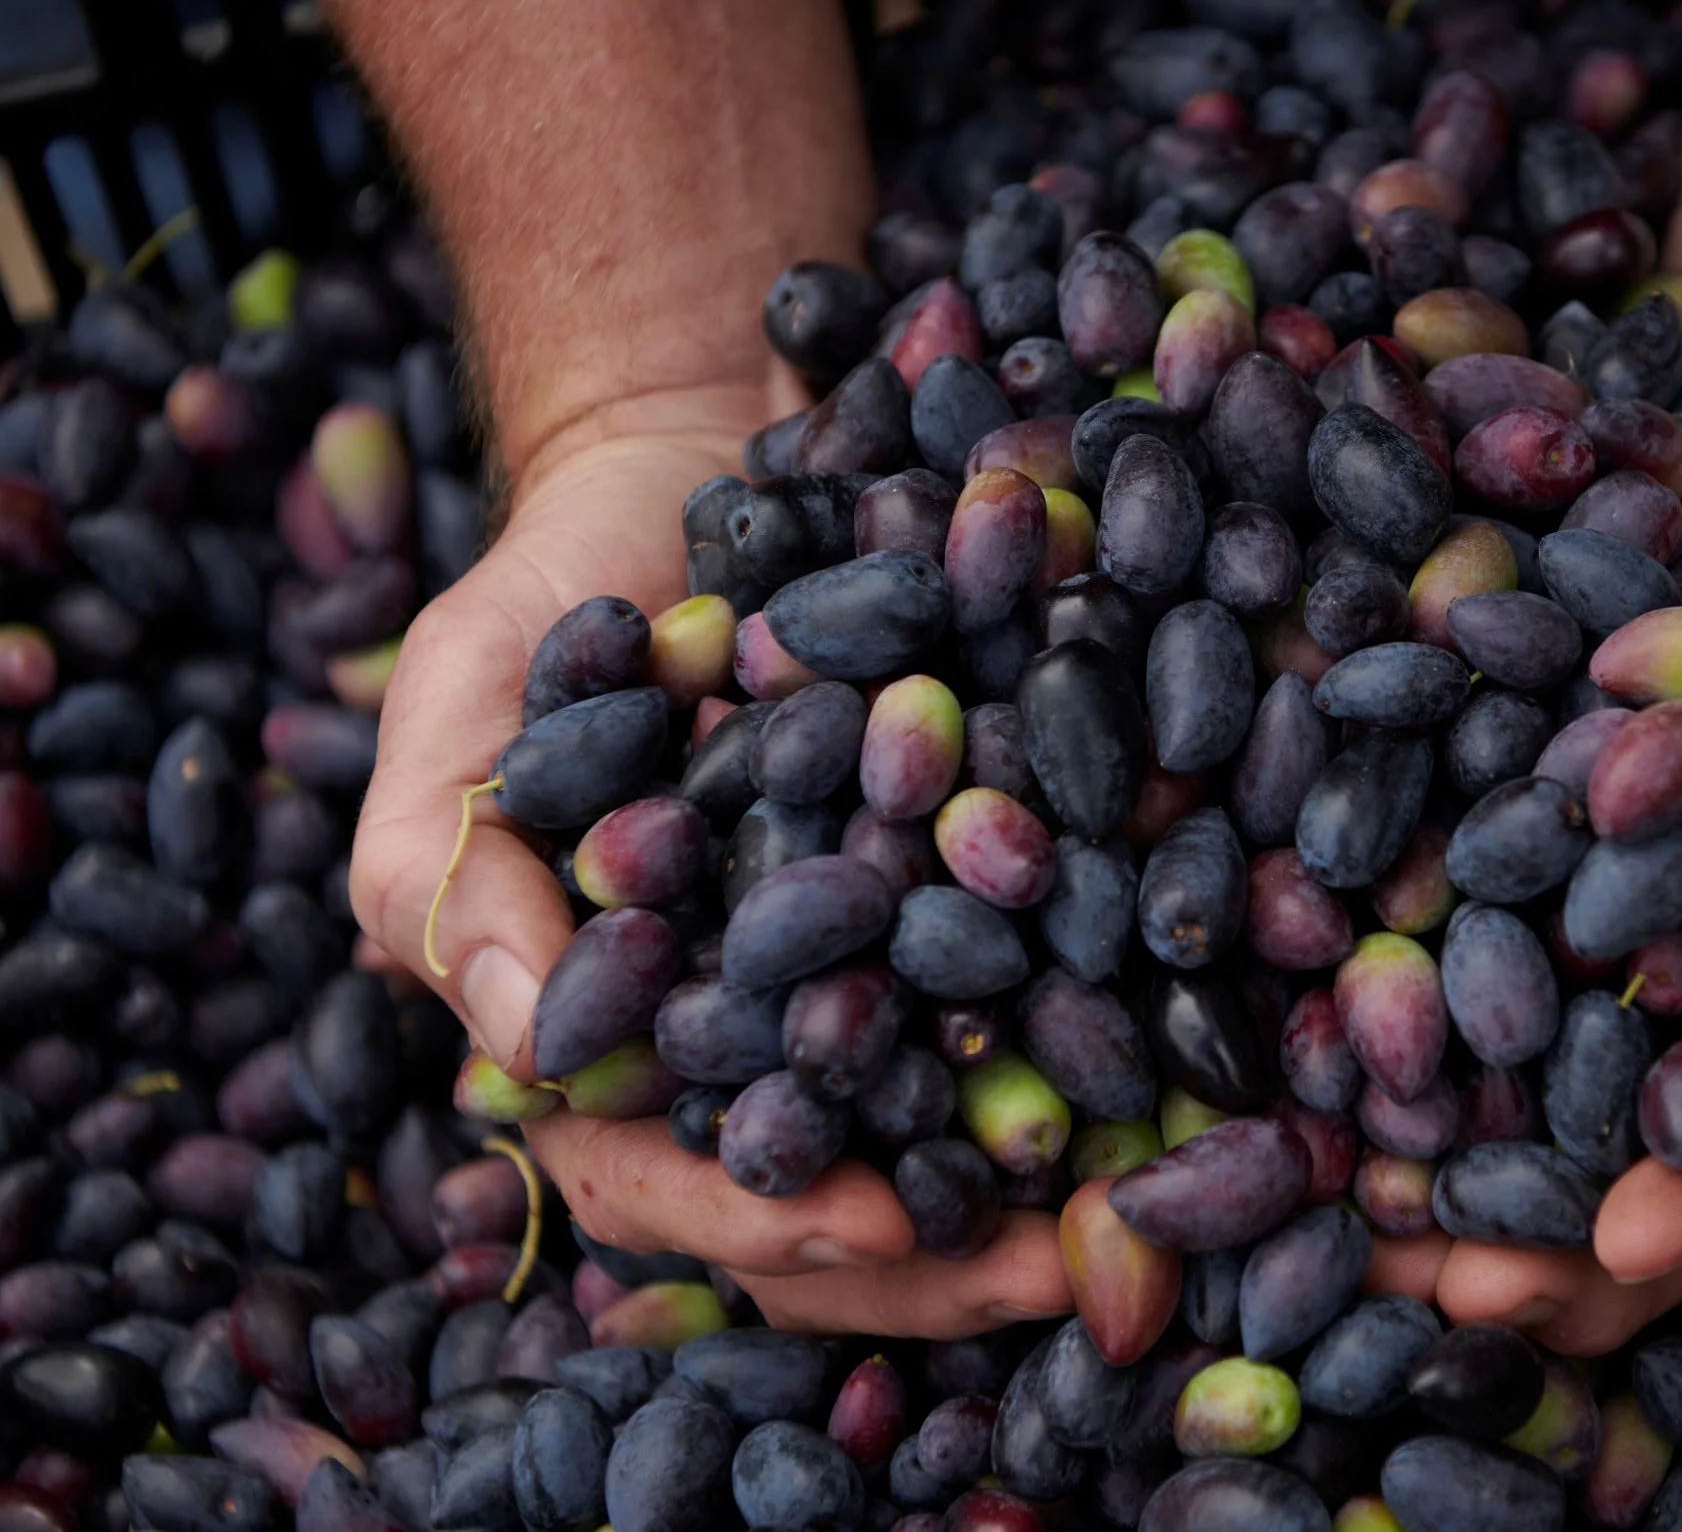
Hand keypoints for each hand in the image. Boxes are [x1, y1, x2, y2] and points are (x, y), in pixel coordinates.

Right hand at [349, 386, 1070, 1335]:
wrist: (691, 473)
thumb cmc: (550, 603)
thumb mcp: (460, 712)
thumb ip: (447, 879)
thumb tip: (523, 1063)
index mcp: (603, 1039)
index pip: (668, 1184)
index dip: (769, 1217)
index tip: (886, 1219)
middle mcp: (737, 1040)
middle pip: (828, 1201)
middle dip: (943, 1255)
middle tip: (1065, 1256)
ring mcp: (851, 982)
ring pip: (936, 1138)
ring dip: (1040, 1188)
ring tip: (1148, 1200)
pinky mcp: (950, 905)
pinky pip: (1022, 996)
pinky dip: (1092, 1039)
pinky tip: (1187, 1065)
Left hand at [1419, 386, 1681, 1353]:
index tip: (1614, 1253)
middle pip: (1675, 1155)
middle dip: (1568, 1243)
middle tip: (1454, 1299)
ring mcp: (1655, 949)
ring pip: (1572, 1106)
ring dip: (1476, 1190)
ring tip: (1364, 1252)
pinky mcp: (1557, 889)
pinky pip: (1493, 992)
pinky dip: (1419, 1061)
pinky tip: (1327, 1111)